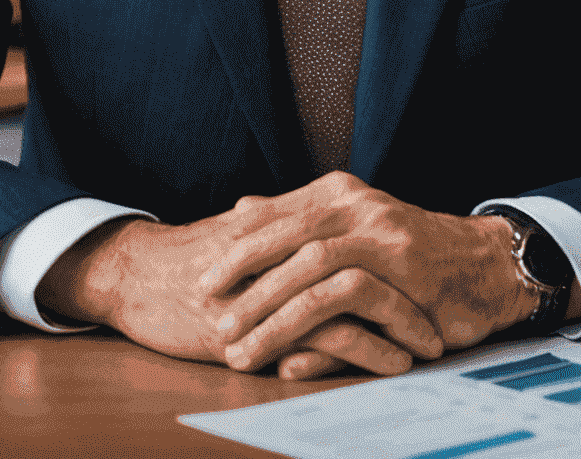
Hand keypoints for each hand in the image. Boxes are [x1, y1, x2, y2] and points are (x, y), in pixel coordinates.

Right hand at [34, 201, 442, 377]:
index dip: (402, 262)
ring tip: (428, 346)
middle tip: (447, 319)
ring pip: (359, 294)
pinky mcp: (265, 321)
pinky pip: (330, 332)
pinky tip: (393, 362)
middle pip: (372, 260)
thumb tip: (305, 219)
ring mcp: (279, 280)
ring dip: (401, 322)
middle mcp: (291, 241)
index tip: (435, 286)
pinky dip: (368, 348)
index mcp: (292, 217)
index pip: (363, 235)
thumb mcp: (241, 234)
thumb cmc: (186, 258)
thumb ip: (279, 225)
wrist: (133, 273)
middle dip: (414, 292)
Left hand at [197, 172, 538, 378]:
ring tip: (238, 345)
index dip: (238, 244)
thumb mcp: (352, 226)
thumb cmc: (407, 252)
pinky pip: (353, 306)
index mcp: (341, 193)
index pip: (277, 213)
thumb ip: (300, 220)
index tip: (202, 274)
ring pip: (316, 268)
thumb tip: (242, 209)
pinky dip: (318, 338)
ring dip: (271, 310)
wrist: (482, 264)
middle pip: (290, 234)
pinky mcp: (409, 279)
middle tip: (207, 307)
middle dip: (243, 274)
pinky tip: (291, 364)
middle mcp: (361, 207)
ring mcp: (386, 239)